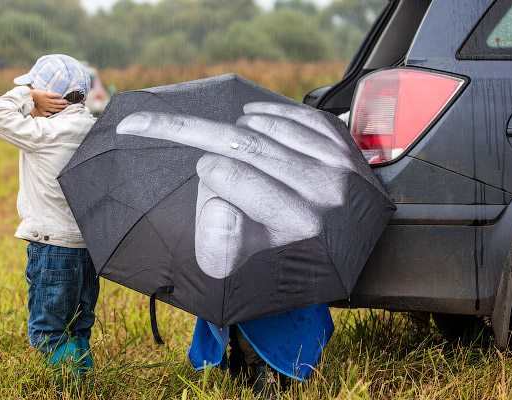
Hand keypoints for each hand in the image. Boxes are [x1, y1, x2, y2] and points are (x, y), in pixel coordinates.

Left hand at [30, 89, 67, 116]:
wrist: (30, 97)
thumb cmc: (35, 103)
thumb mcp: (39, 110)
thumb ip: (45, 113)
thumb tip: (51, 115)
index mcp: (46, 108)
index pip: (55, 110)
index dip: (60, 110)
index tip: (64, 110)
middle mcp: (48, 105)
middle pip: (56, 106)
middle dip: (62, 106)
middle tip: (68, 106)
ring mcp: (47, 99)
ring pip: (56, 102)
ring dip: (61, 102)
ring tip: (66, 102)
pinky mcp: (46, 94)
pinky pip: (52, 95)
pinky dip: (57, 95)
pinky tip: (61, 95)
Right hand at [116, 102, 357, 278]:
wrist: (335, 234)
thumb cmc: (276, 240)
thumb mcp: (240, 258)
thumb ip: (218, 245)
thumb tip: (218, 208)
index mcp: (297, 221)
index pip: (233, 176)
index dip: (208, 168)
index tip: (204, 170)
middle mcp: (323, 190)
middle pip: (246, 145)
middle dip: (203, 133)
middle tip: (172, 126)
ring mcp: (335, 162)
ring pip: (266, 125)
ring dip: (238, 127)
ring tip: (233, 144)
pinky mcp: (340, 141)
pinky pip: (291, 112)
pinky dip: (264, 111)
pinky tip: (251, 117)